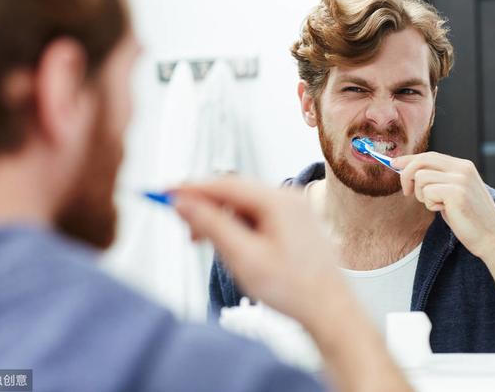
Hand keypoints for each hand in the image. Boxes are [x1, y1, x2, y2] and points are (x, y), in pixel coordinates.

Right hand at [172, 177, 345, 326]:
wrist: (329, 309)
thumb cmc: (294, 289)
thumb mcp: (243, 258)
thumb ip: (211, 225)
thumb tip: (184, 203)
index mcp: (279, 201)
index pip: (225, 184)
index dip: (192, 188)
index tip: (166, 192)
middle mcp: (289, 198)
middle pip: (234, 192)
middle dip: (207, 209)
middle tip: (187, 233)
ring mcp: (294, 209)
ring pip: (244, 205)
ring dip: (222, 221)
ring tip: (211, 248)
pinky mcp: (294, 222)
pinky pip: (258, 215)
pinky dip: (239, 227)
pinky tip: (234, 249)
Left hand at [392, 152, 494, 260]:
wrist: (492, 238)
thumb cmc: (470, 219)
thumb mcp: (454, 193)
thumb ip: (438, 181)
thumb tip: (410, 172)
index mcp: (463, 166)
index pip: (429, 155)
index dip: (409, 159)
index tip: (394, 164)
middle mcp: (462, 168)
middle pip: (421, 161)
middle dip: (406, 175)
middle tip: (407, 192)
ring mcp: (460, 179)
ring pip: (421, 178)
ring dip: (422, 196)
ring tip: (438, 206)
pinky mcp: (456, 192)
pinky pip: (427, 192)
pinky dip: (430, 204)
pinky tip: (444, 211)